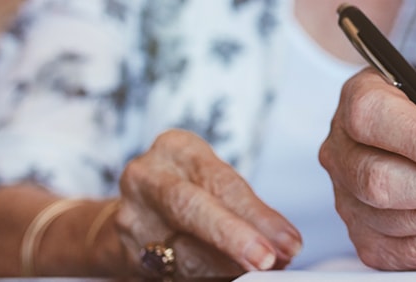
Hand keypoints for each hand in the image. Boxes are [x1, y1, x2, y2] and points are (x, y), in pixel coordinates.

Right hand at [114, 129, 302, 275]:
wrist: (138, 210)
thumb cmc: (192, 189)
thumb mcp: (217, 181)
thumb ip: (247, 207)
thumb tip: (286, 243)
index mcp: (176, 148)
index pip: (221, 182)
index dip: (257, 215)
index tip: (288, 240)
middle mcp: (147, 177)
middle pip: (191, 209)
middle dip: (233, 238)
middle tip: (268, 259)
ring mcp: (131, 216)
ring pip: (182, 251)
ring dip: (226, 267)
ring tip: (259, 272)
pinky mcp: (127, 251)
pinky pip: (172, 273)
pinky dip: (207, 276)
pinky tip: (231, 277)